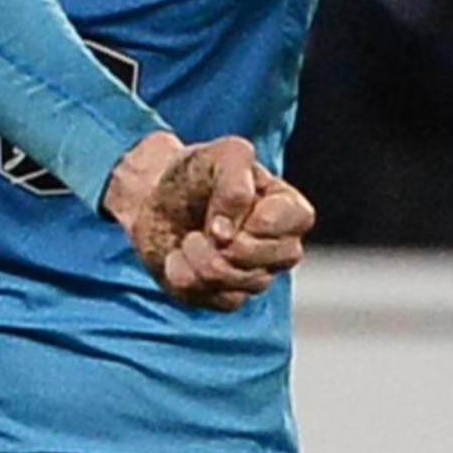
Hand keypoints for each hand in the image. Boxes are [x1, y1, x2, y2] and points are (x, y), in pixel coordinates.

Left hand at [104, 132, 314, 311]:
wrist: (154, 199)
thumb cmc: (195, 174)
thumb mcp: (217, 156)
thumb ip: (233, 179)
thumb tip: (227, 233)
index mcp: (287, 207)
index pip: (297, 219)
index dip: (260, 218)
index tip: (228, 202)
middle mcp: (280, 247)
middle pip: (269, 258)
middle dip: (225, 241)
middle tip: (204, 224)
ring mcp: (256, 276)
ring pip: (238, 281)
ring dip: (199, 254)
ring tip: (189, 237)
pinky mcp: (227, 297)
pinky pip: (212, 297)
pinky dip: (185, 272)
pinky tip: (179, 256)